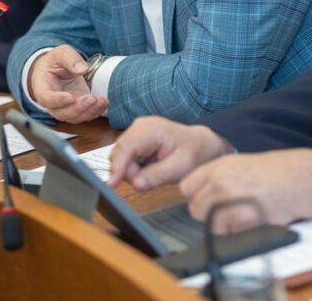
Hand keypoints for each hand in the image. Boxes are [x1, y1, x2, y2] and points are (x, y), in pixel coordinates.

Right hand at [29, 44, 107, 122]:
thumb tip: (82, 69)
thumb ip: (70, 58)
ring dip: (89, 111)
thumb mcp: (61, 53)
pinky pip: (85, 116)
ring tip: (101, 101)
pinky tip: (104, 102)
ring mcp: (65, 108)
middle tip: (90, 98)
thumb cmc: (55, 61)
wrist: (57, 69)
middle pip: (61, 113)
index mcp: (42, 87)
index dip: (57, 100)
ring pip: (74, 117)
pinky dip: (95, 111)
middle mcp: (52, 102)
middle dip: (77, 108)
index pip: (46, 99)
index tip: (70, 97)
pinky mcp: (77, 108)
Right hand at [108, 117, 230, 190]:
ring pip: (120, 158)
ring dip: (133, 170)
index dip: (117, 166)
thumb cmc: (193, 153)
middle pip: (120, 153)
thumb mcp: (180, 168)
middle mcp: (139, 126)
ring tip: (156, 170)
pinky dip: (135, 167)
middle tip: (152, 178)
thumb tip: (135, 184)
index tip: (111, 185)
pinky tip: (151, 166)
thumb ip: (157, 176)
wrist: (200, 144)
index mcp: (151, 129)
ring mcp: (135, 132)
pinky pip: (125, 158)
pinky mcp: (135, 139)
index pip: (126, 147)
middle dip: (129, 171)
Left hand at [179, 149, 311, 232]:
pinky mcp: (244, 218)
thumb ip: (220, 176)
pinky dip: (239, 233)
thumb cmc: (279, 172)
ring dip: (224, 227)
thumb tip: (204, 194)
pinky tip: (253, 222)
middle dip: (208, 215)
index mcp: (219, 166)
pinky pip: (229, 234)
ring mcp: (231, 200)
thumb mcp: (243, 163)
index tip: (205, 202)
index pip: (186, 186)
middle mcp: (221, 182)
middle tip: (226, 213)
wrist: (303, 178)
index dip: (196, 197)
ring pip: (210, 225)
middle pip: (195, 208)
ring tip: (243, 218)